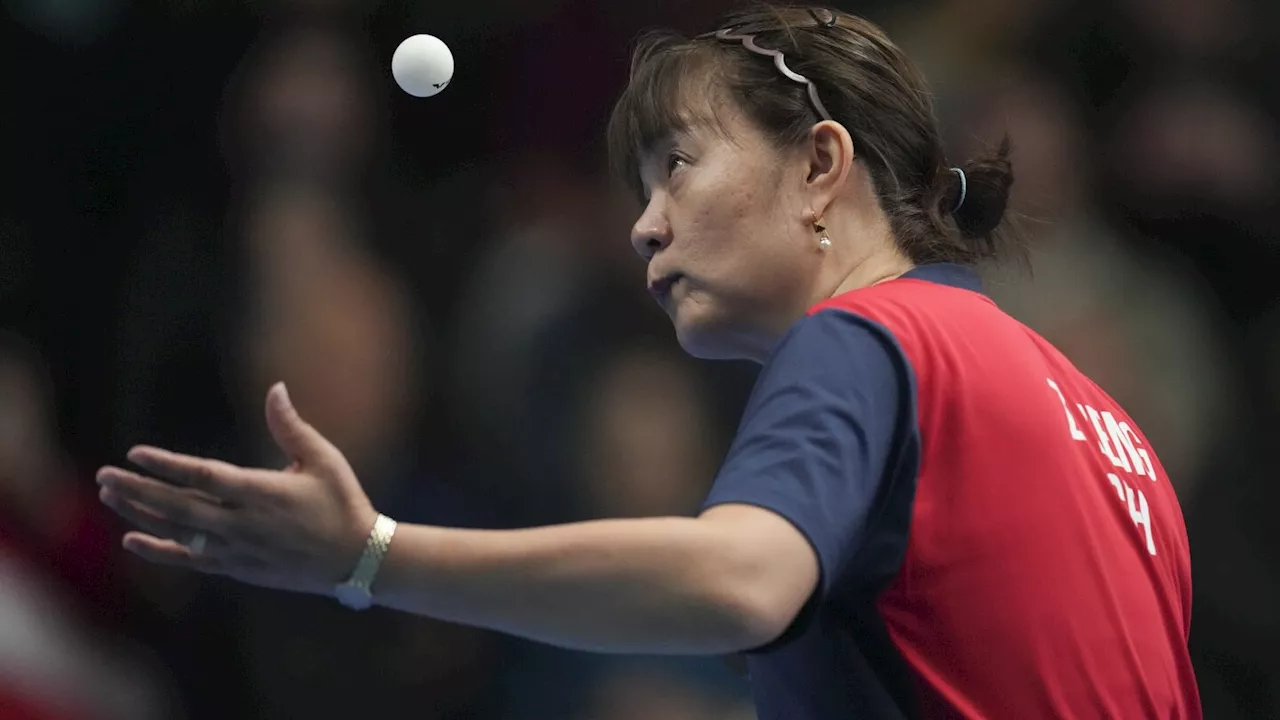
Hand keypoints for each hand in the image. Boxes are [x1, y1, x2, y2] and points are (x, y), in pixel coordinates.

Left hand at [96, 383, 377, 596]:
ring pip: (178, 532)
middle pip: (179, 506)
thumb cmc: (342, 501)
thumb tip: (275, 388)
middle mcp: (244, 524)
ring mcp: (238, 549)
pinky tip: (132, 539)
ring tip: (110, 497)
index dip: (167, 466)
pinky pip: (190, 560)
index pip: (205, 477)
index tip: (135, 454)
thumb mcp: (323, 459)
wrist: (356, 558)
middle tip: (104, 476)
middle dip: (138, 490)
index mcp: (264, 493)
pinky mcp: (238, 568)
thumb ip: (291, 426)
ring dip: (141, 514)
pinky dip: (159, 551)